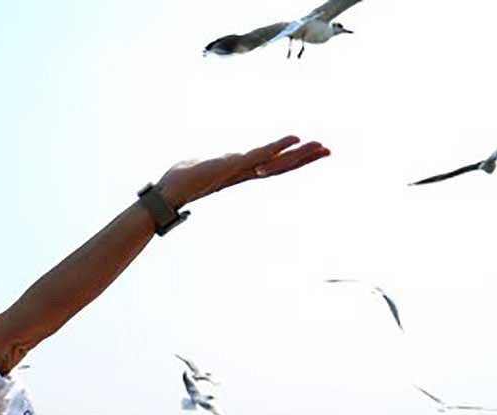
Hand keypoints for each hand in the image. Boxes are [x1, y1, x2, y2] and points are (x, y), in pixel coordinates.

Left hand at [155, 135, 329, 207]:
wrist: (167, 193)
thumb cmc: (181, 180)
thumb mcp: (203, 167)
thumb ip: (212, 164)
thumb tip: (211, 163)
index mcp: (241, 172)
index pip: (271, 164)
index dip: (291, 159)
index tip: (311, 151)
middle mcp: (244, 173)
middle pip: (280, 165)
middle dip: (304, 158)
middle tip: (329, 150)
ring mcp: (240, 170)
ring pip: (275, 161)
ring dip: (298, 154)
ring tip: (320, 146)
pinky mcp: (231, 166)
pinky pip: (258, 155)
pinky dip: (276, 147)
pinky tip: (293, 139)